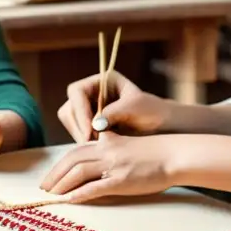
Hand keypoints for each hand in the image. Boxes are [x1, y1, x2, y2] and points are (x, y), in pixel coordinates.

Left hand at [39, 133, 177, 203]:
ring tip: (51, 196)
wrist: (176, 154)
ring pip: (79, 172)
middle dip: (55, 175)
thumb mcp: (129, 147)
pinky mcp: (122, 180)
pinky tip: (68, 201)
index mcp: (108, 142)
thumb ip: (111, 152)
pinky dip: (78, 194)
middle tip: (43, 188)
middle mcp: (107, 151)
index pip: (76, 152)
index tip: (51, 176)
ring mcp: (113, 165)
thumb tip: (96, 168)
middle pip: (71, 160)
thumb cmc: (156, 154)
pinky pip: (94, 188)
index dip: (61, 164)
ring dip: (62, 184)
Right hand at [57, 71, 172, 142]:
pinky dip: (84, 142)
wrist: (161, 129)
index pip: (77, 91)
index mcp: (102, 81)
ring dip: (80, 135)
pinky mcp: (89, 125)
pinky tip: (99, 149)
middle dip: (79, 126)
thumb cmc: (153, 113)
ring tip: (99, 146)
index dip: (80, 111)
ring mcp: (88, 110)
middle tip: (93, 143)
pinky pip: (77, 133)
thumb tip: (95, 124)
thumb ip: (115, 112)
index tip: (91, 130)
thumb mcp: (136, 108)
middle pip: (69, 108)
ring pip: (71, 122)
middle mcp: (92, 93)